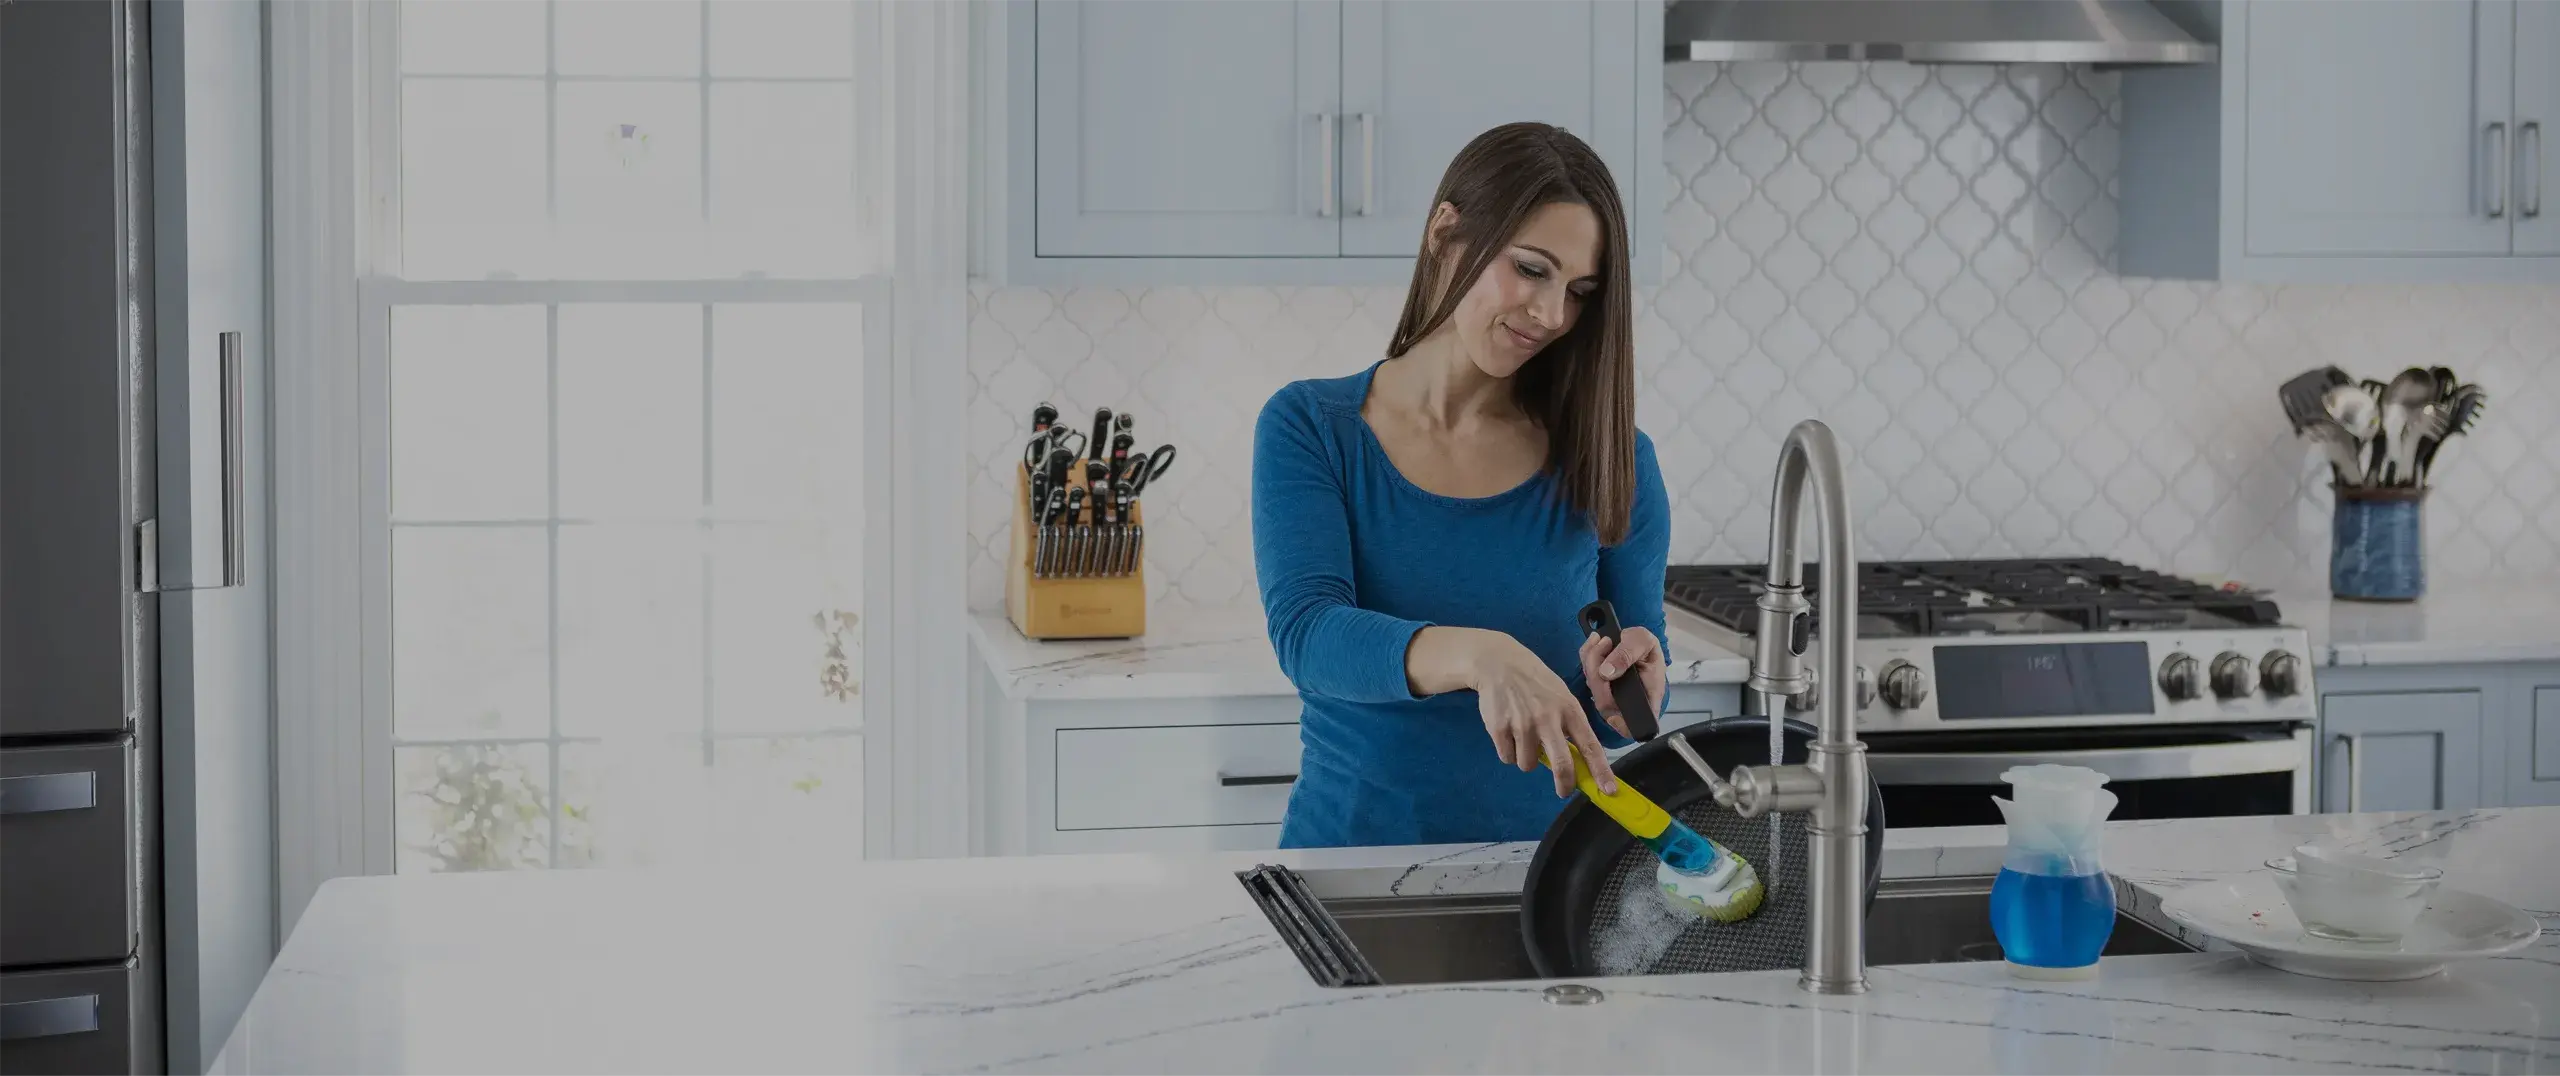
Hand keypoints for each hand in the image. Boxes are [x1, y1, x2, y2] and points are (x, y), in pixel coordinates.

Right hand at [1467, 632, 1618, 796]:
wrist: (1499, 663)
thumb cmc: (1536, 682)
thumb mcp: (1561, 696)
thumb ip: (1569, 726)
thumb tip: (1575, 762)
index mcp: (1569, 709)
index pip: (1590, 746)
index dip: (1601, 771)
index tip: (1608, 790)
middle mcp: (1548, 718)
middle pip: (1562, 764)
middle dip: (1565, 785)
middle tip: (1563, 791)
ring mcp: (1522, 724)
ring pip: (1528, 764)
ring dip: (1526, 759)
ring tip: (1522, 736)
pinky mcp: (1499, 729)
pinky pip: (1507, 757)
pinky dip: (1508, 751)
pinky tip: (1508, 731)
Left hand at [1580, 626, 1665, 736]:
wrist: (1634, 638)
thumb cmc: (1645, 644)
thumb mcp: (1643, 641)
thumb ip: (1627, 655)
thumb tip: (1607, 673)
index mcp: (1648, 695)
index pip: (1636, 724)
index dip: (1622, 724)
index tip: (1611, 705)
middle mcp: (1628, 700)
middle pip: (1606, 704)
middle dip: (1598, 673)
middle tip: (1606, 645)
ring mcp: (1611, 694)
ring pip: (1593, 688)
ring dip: (1592, 661)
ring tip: (1605, 641)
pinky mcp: (1599, 685)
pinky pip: (1586, 675)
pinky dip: (1587, 656)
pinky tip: (1596, 643)